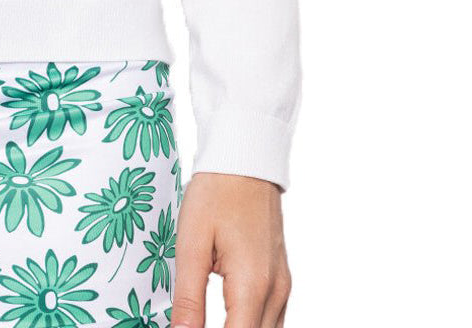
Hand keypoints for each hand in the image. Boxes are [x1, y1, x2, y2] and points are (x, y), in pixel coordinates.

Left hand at [171, 171, 290, 327]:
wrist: (245, 159)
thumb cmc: (216, 193)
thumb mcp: (191, 242)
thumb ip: (188, 296)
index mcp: (253, 284)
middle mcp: (276, 291)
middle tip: (193, 322)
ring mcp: (283, 285)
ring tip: (206, 319)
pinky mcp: (281, 278)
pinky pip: (272, 318)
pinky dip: (251, 324)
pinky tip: (228, 319)